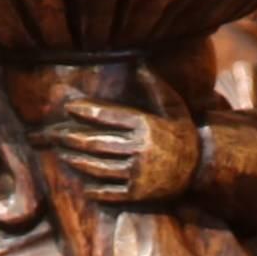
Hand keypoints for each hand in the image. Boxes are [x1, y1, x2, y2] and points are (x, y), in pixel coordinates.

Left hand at [29, 98, 200, 204]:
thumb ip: (155, 86)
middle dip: (71, 138)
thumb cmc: (183, 133)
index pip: (107, 116)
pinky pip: (111, 192)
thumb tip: (140, 62)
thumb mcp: (174, 106)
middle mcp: (140, 149)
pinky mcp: (140, 194)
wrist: (202, 168)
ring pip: (99, 167)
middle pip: (96, 143)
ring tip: (62, 154)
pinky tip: (84, 186)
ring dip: (77, 161)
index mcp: (145, 126)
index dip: (85, 111)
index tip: (69, 108)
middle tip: (53, 134)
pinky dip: (96, 189)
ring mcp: (139, 174)